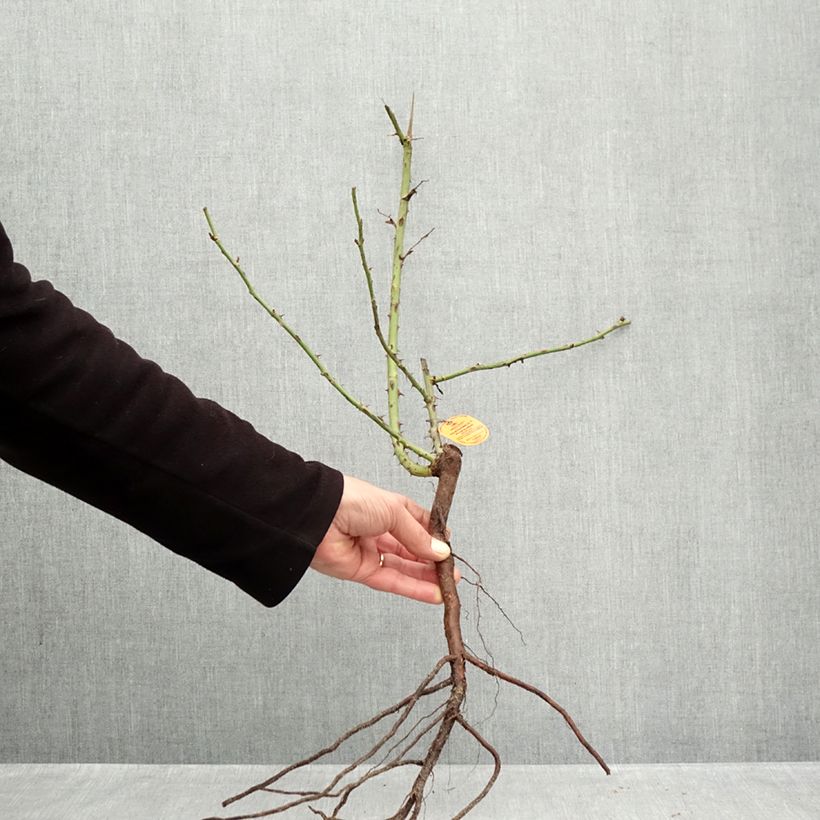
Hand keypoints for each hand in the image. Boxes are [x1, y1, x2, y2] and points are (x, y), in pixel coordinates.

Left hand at [310, 475, 458, 603]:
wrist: (318, 516)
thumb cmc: (354, 501)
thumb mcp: (394, 512)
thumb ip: (418, 536)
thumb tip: (441, 552)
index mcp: (389, 508)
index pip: (418, 522)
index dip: (434, 534)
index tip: (450, 545)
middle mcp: (380, 529)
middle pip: (412, 549)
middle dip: (433, 560)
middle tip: (452, 572)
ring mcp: (371, 551)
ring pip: (404, 567)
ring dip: (426, 577)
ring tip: (449, 585)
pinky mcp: (361, 571)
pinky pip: (392, 582)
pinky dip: (413, 588)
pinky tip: (433, 594)